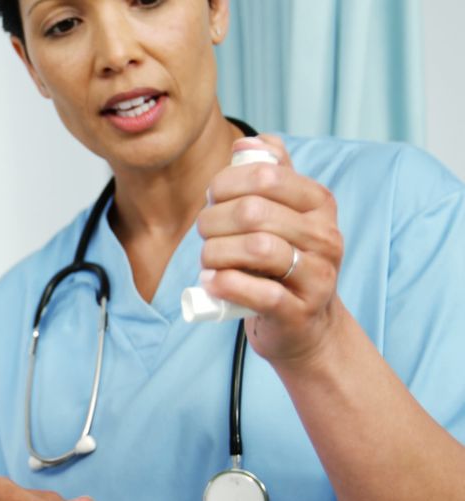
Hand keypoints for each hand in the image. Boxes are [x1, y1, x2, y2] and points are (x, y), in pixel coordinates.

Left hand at [197, 135, 345, 365]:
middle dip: (213, 221)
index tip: (212, 200)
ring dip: (215, 253)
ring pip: (256, 249)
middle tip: (205, 235)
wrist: (305, 327)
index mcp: (319, 204)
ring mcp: (317, 276)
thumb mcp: (283, 215)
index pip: (265, 175)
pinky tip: (213, 282)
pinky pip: (260, 292)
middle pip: (253, 212)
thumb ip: (271, 175)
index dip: (225, 184)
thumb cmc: (283, 264)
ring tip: (208, 261)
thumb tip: (249, 142)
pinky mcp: (299, 312)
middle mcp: (325, 236)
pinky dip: (226, 284)